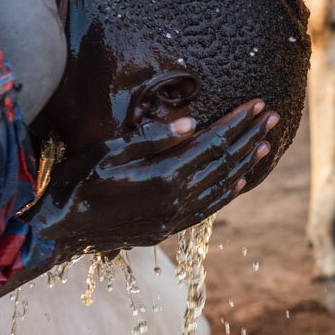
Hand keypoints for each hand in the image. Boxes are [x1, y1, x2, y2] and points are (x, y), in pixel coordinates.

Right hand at [34, 100, 277, 255]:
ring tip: (265, 144)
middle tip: (273, 115)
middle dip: (250, 136)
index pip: (213, 143)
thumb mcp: (109, 151)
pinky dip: (227, 192)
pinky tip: (239, 180)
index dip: (237, 122)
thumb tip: (192, 123)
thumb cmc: (78, 182)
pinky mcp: (168, 228)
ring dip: (245, 163)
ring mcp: (175, 218)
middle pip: (225, 163)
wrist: (61, 231)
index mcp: (165, 177)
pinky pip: (208, 208)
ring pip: (222, 187)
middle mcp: (177, 201)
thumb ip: (153, 138)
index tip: (257, 103)